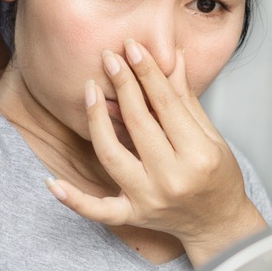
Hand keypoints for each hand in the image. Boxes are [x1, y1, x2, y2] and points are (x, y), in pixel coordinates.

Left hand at [47, 38, 266, 266]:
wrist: (219, 223)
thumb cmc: (219, 176)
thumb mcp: (212, 135)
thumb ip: (186, 98)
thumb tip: (172, 56)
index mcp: (198, 154)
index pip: (166, 104)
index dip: (148, 72)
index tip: (133, 47)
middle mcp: (173, 178)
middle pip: (139, 123)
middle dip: (123, 84)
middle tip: (109, 57)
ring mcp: (149, 199)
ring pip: (112, 155)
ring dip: (96, 120)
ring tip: (90, 89)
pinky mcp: (133, 216)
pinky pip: (97, 210)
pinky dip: (73, 199)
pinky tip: (52, 182)